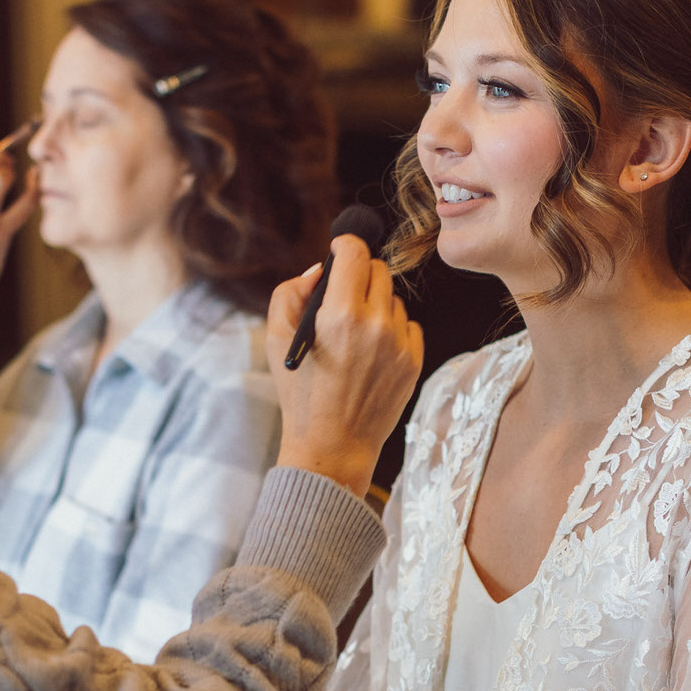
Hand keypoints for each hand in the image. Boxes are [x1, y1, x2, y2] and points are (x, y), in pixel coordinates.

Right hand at [268, 234, 421, 497]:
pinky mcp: (413, 362)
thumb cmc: (300, 393)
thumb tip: (320, 271)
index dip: (344, 244)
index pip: (354, 252)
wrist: (332, 446)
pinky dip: (392, 329)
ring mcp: (399, 344)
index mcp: (339, 315)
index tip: (339, 250)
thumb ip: (291, 291)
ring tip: (355, 334)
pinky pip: (408, 324)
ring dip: (376, 305)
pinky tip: (372, 351)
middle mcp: (375, 325)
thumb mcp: (277, 339)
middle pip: (378, 270)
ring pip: (394, 299)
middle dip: (359, 275)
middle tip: (344, 294)